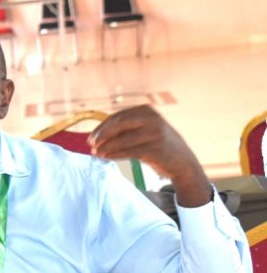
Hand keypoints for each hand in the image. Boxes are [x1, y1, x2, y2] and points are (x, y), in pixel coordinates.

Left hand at [89, 105, 210, 206]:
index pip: (118, 117)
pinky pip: (129, 152)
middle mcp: (152, 119)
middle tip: (91, 145)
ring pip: (123, 140)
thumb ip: (126, 128)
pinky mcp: (155, 149)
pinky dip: (115, 154)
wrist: (182, 161)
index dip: (101, 127)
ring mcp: (155, 133)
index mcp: (147, 111)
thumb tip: (97, 134)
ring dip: (106, 147)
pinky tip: (107, 157)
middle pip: (119, 125)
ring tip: (97, 153)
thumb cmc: (158, 145)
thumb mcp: (145, 129)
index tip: (90, 138)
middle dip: (102, 135)